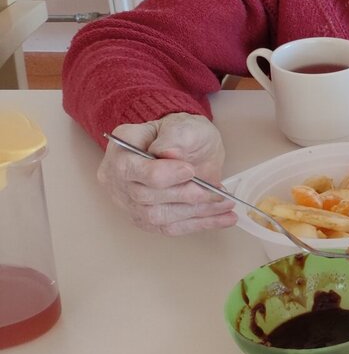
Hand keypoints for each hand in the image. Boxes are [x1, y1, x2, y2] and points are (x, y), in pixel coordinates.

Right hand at [98, 113, 233, 235]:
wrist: (188, 146)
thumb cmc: (183, 133)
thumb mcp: (183, 124)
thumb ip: (175, 137)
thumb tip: (169, 153)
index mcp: (122, 147)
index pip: (131, 169)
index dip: (162, 174)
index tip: (190, 171)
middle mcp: (117, 176)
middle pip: (144, 196)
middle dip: (185, 195)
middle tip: (216, 192)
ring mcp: (128, 200)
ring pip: (157, 217)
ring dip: (196, 213)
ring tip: (226, 204)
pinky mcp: (144, 218)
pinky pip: (169, 228)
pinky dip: (199, 224)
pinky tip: (223, 219)